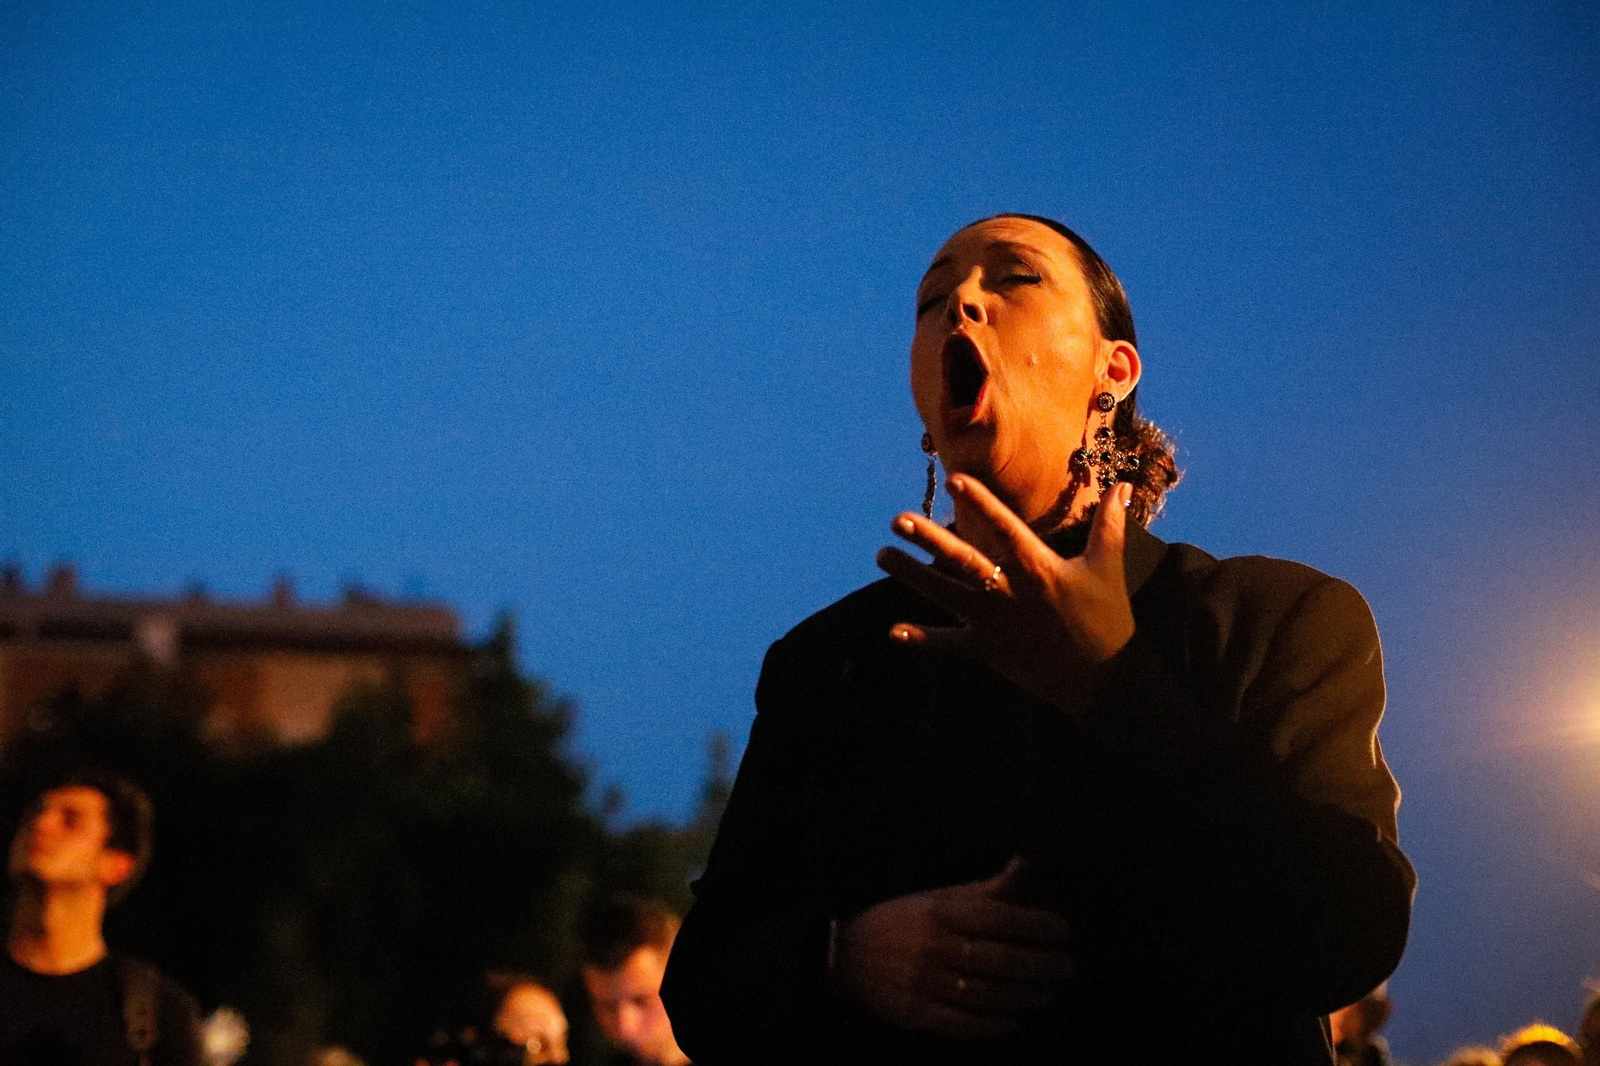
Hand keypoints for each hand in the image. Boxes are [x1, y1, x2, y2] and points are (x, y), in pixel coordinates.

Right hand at [834, 857, 1073, 1039]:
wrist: (845, 953)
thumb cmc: (902, 921)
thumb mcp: (937, 897)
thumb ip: (983, 889)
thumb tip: (1023, 866)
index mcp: (941, 913)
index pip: (998, 918)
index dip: (1035, 924)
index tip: (1064, 931)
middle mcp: (934, 946)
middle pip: (998, 959)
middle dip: (1039, 964)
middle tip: (1066, 966)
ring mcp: (924, 982)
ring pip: (985, 994)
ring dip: (1023, 996)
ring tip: (1048, 993)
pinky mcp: (915, 1013)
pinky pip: (960, 1024)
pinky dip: (990, 1026)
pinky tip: (1012, 1022)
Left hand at [876, 475, 1136, 712]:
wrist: (1106, 680)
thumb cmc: (1108, 618)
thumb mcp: (1108, 567)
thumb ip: (1109, 524)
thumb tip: (1121, 486)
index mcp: (1039, 568)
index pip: (1004, 528)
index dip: (979, 502)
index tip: (953, 479)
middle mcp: (1011, 593)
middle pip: (964, 560)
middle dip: (929, 540)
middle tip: (897, 519)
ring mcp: (997, 624)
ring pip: (947, 595)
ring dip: (912, 576)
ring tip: (882, 554)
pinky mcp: (990, 651)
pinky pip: (952, 644)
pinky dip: (924, 639)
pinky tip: (895, 632)